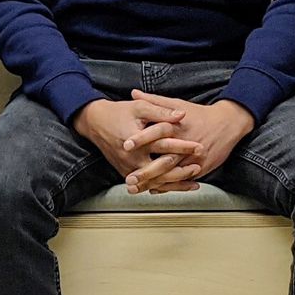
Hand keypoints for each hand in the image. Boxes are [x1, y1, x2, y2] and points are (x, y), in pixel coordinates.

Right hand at [74, 97, 202, 192]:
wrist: (95, 123)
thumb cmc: (117, 113)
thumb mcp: (140, 107)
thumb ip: (161, 111)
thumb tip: (181, 115)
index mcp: (136, 141)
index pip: (164, 145)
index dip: (183, 146)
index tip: (198, 146)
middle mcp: (132, 158)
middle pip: (161, 168)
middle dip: (183, 168)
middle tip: (199, 165)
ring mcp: (129, 169)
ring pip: (156, 182)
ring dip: (176, 182)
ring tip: (193, 181)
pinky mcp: (127, 174)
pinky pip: (148, 185)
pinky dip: (164, 187)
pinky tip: (177, 187)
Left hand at [129, 90, 255, 190]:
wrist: (227, 124)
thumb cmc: (200, 114)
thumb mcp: (177, 103)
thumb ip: (154, 101)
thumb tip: (133, 93)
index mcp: (178, 127)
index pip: (157, 133)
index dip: (141, 139)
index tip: (126, 145)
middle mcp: (186, 145)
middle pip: (163, 161)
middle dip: (145, 172)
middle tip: (129, 178)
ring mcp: (193, 159)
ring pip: (171, 175)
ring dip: (153, 183)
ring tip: (137, 188)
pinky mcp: (200, 168)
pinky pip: (182, 180)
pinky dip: (167, 186)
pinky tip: (154, 189)